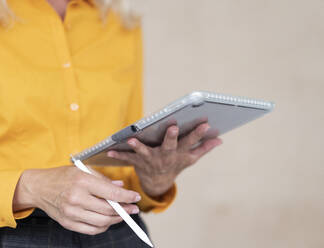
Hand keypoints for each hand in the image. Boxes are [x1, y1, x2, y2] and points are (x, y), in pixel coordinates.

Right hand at [13, 166, 140, 234]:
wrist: (38, 187)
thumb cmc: (61, 176)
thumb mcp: (82, 170)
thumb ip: (103, 179)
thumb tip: (120, 187)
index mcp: (82, 181)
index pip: (111, 193)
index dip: (127, 197)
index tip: (135, 198)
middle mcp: (76, 198)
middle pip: (108, 210)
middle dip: (125, 210)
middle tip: (133, 208)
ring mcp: (71, 212)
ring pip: (102, 222)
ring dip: (116, 220)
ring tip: (122, 215)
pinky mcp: (68, 223)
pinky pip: (91, 230)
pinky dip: (103, 227)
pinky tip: (108, 221)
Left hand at [107, 123, 221, 196]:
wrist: (157, 183)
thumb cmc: (174, 165)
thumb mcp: (190, 158)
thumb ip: (203, 148)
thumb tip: (220, 139)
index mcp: (178, 153)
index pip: (191, 141)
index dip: (199, 133)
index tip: (206, 124)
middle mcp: (166, 156)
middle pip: (169, 146)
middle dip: (171, 137)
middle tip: (172, 127)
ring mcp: (151, 160)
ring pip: (145, 152)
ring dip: (138, 146)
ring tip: (131, 140)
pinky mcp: (138, 162)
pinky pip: (127, 158)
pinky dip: (118, 155)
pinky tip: (109, 151)